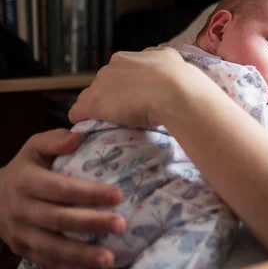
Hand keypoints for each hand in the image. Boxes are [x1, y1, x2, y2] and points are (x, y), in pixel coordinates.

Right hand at [0, 129, 124, 267]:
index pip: (60, 189)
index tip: (118, 196)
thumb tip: (77, 137)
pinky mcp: (23, 250)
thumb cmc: (25, 169)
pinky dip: (69, 267)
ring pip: (52, 247)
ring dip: (81, 254)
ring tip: (110, 258)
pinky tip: (92, 268)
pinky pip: (46, 262)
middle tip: (121, 225)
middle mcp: (21, 209)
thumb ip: (54, 140)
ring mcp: (20, 234)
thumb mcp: (33, 148)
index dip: (89, 193)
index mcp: (26, 182)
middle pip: (59, 219)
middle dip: (91, 223)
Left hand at [69, 47, 189, 127]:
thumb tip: (158, 64)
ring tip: (114, 121)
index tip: (138, 95)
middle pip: (105, 83)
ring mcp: (99, 85)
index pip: (119, 71)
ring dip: (100, 107)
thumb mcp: (171, 59)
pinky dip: (84, 119)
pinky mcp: (92, 104)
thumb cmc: (179, 78)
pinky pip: (78, 112)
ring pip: (91, 96)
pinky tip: (91, 126)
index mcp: (127, 57)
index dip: (128, 84)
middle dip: (114, 94)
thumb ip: (160, 59)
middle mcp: (111, 67)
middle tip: (130, 109)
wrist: (173, 93)